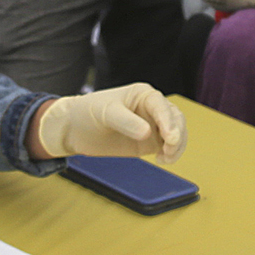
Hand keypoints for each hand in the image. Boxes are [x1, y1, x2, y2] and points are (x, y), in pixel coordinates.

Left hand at [32, 84, 185, 162]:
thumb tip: (147, 133)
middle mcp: (152, 108)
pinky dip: (172, 154)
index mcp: (143, 94)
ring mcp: (153, 125)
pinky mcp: (150, 142)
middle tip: (168, 150)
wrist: (76, 130)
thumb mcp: (105, 113)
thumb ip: (125, 122)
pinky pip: (169, 147)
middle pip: (176, 119)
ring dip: (177, 146)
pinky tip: (162, 160)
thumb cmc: (88, 112)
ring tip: (165, 158)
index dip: (168, 121)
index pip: (162, 106)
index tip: (170, 137)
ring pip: (177, 133)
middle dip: (177, 134)